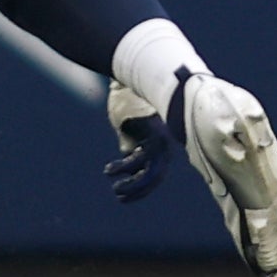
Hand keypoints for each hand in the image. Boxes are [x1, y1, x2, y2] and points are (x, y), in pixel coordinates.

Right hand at [103, 81, 171, 202]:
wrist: (129, 80)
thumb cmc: (131, 102)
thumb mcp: (132, 127)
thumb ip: (132, 141)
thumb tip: (128, 157)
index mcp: (164, 140)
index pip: (159, 170)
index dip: (145, 186)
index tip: (128, 196)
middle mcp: (166, 140)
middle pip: (157, 175)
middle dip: (140, 190)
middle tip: (120, 197)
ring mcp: (160, 137)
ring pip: (150, 171)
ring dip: (132, 185)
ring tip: (116, 188)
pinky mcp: (150, 132)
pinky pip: (138, 158)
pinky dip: (123, 168)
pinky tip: (110, 170)